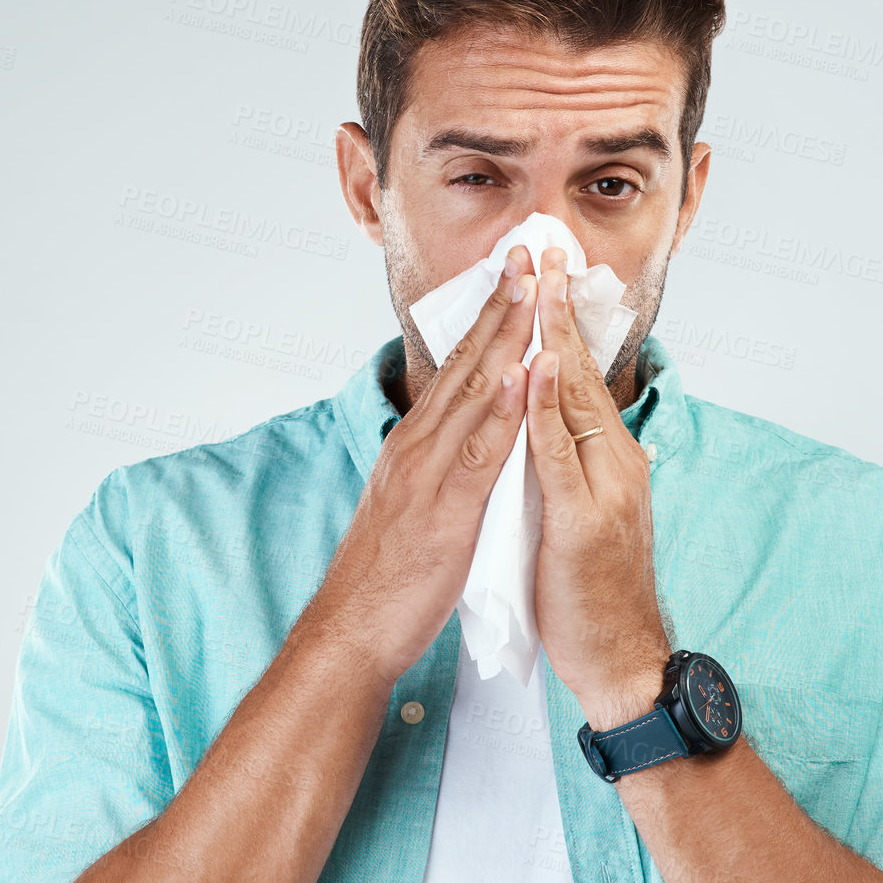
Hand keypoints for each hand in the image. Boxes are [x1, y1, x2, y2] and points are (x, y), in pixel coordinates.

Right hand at [314, 245, 536, 686]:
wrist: (351, 630)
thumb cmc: (389, 575)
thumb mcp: (416, 505)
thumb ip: (440, 466)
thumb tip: (463, 440)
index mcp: (417, 443)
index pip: (458, 368)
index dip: (489, 320)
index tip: (516, 276)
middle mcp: (418, 445)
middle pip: (465, 362)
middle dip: (500, 305)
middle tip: (527, 253)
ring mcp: (427, 473)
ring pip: (470, 392)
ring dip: (502, 338)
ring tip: (530, 289)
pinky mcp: (441, 509)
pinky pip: (475, 453)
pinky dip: (496, 411)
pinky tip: (517, 376)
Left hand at [525, 246, 670, 728]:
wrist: (622, 659)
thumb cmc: (593, 593)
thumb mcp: (580, 516)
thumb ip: (568, 469)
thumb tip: (549, 430)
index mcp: (605, 460)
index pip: (576, 379)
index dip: (555, 325)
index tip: (540, 272)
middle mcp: (612, 462)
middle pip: (578, 374)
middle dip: (555, 309)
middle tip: (542, 247)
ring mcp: (603, 488)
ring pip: (573, 401)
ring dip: (553, 338)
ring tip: (538, 282)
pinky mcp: (585, 520)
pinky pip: (559, 455)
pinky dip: (546, 409)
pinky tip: (536, 370)